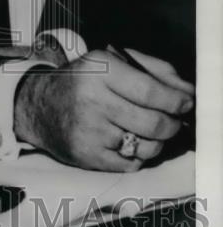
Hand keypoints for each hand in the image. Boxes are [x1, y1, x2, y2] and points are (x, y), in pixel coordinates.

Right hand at [13, 49, 193, 170]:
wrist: (38, 106)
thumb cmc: (84, 82)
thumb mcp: (112, 62)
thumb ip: (154, 71)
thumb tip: (188, 93)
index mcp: (99, 70)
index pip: (151, 92)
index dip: (177, 101)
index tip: (186, 103)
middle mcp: (91, 100)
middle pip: (153, 123)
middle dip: (172, 124)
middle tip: (173, 121)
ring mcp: (88, 131)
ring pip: (146, 147)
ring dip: (155, 142)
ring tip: (147, 131)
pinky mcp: (86, 155)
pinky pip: (131, 164)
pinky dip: (137, 156)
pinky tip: (126, 142)